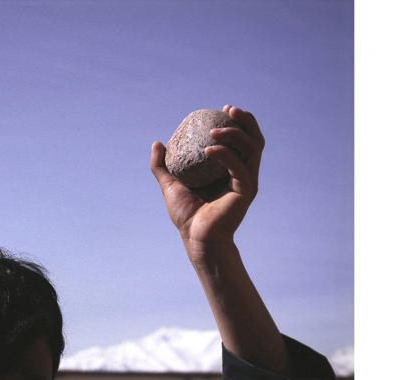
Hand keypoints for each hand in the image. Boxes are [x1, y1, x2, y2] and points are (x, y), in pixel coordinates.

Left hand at [150, 105, 265, 244]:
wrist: (196, 238)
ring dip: (236, 133)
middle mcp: (243, 172)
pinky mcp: (246, 190)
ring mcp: (247, 181)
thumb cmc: (187, 215)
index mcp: (231, 169)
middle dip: (245, 120)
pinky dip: (225, 154)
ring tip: (215, 130)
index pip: (242, 139)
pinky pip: (239, 166)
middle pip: (254, 139)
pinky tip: (209, 150)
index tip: (223, 110)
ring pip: (253, 148)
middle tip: (229, 110)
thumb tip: (157, 143)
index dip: (237, 122)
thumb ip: (162, 166)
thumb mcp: (170, 185)